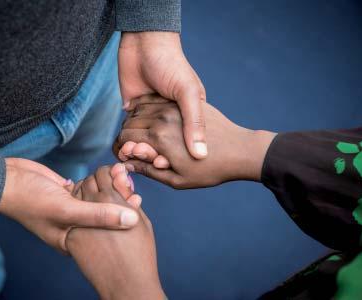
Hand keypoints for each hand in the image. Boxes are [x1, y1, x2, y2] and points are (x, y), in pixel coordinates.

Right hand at [0, 158, 138, 253]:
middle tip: (132, 185)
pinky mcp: (70, 192)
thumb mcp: (67, 210)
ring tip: (123, 174)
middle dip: (121, 199)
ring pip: (100, 199)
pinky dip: (102, 179)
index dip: (123, 220)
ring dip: (112, 187)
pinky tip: (114, 171)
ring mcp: (72, 208)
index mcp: (73, 240)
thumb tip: (133, 220)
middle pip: (105, 215)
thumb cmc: (31, 201)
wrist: (7, 180)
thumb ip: (99, 216)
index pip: (106, 234)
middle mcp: (74, 226)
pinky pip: (92, 187)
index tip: (137, 202)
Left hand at [67, 164, 164, 299]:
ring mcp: (78, 224)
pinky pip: (73, 220)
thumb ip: (130, 200)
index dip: (110, 172)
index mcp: (112, 201)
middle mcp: (91, 209)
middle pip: (89, 183)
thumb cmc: (140, 254)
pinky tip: (90, 220)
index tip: (116, 175)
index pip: (104, 173)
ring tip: (100, 202)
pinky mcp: (71, 239)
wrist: (128, 285)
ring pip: (78, 199)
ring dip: (87, 196)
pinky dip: (81, 216)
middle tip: (108, 187)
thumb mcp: (141, 222)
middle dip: (98, 181)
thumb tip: (125, 184)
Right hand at [113, 95, 275, 188]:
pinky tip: (151, 121)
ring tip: (140, 136)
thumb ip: (149, 171)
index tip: (125, 156)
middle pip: (129, 123)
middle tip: (132, 148)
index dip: (120, 148)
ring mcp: (173, 106)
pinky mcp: (183, 101)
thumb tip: (128, 165)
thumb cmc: (211, 171)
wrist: (241, 150)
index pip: (124, 138)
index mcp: (158, 137)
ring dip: (134, 121)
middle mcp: (162, 117)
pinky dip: (146, 109)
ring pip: (139, 109)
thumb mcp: (178, 180)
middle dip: (125, 135)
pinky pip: (155, 101)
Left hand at [119, 31, 207, 158]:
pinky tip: (123, 146)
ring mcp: (148, 114)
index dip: (170, 158)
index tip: (164, 163)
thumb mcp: (189, 93)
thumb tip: (201, 155)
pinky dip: (124, 139)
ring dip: (135, 149)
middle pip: (157, 147)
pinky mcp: (131, 107)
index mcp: (186, 116)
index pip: (179, 147)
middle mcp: (167, 118)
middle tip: (145, 157)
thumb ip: (194, 122)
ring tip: (131, 152)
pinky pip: (127, 129)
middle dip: (151, 155)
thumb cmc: (172, 66)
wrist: (144, 42)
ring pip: (140, 140)